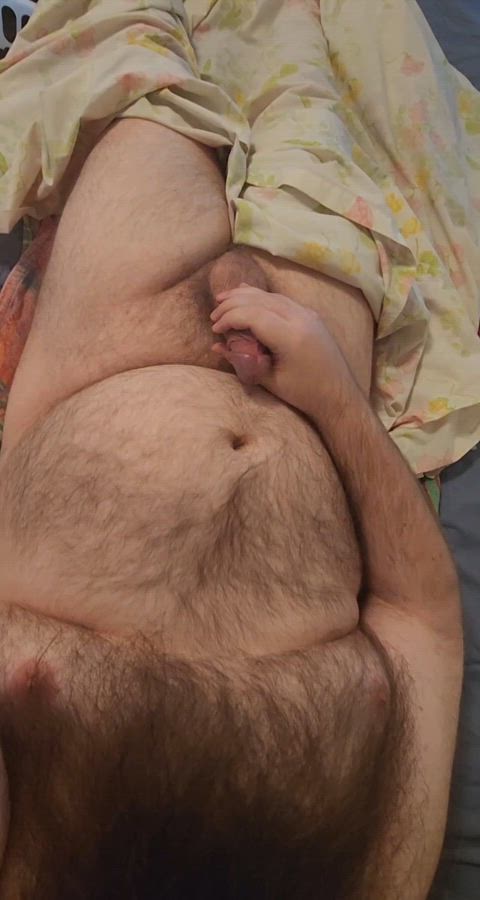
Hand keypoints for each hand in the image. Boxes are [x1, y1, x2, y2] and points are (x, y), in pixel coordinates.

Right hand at [210, 283, 350, 415]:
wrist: (339, 395)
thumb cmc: (304, 394)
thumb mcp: (269, 380)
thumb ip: (243, 361)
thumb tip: (216, 347)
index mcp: (291, 336)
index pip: (253, 315)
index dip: (230, 318)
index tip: (215, 330)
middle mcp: (301, 318)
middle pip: (260, 300)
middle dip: (233, 304)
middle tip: (214, 316)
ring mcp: (308, 314)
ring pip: (271, 296)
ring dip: (245, 296)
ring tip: (223, 299)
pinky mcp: (311, 316)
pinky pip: (282, 299)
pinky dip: (262, 297)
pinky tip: (247, 294)